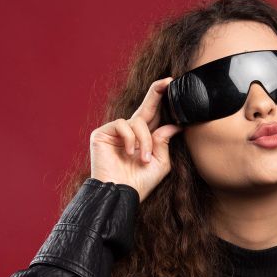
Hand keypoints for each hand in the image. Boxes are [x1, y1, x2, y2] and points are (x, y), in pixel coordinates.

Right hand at [89, 76, 183, 203]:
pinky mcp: (102, 133)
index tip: (173, 85)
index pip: (155, 115)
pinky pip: (122, 124)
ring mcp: (115, 132)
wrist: (120, 194)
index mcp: (144, 138)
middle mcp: (130, 132)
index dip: (162, 100)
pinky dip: (130, 138)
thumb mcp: (160, 162)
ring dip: (145, 139)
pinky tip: (130, 152)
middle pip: (145, 106)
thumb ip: (164, 142)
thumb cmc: (140, 183)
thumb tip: (174, 124)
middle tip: (168, 81)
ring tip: (144, 158)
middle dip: (156, 93)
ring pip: (137, 121)